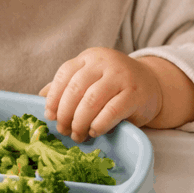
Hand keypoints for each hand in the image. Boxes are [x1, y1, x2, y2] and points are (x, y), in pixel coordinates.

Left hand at [39, 47, 164, 140]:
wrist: (152, 84)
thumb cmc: (114, 85)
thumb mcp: (91, 80)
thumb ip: (68, 86)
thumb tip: (40, 97)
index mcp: (89, 57)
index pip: (65, 74)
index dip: (54, 97)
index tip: (50, 116)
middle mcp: (104, 62)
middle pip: (76, 88)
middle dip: (65, 113)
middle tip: (63, 130)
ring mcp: (121, 76)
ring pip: (92, 100)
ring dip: (80, 122)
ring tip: (77, 135)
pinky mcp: (135, 93)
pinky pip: (112, 111)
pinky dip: (99, 124)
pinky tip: (94, 131)